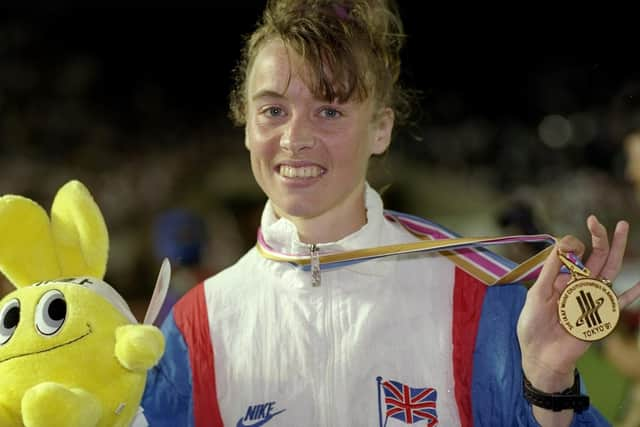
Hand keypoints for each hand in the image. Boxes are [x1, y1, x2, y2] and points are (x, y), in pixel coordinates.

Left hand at [517, 215, 639, 391]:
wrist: (540, 355)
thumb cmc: (533, 326)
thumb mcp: (536, 295)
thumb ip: (549, 272)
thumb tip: (561, 246)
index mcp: (563, 279)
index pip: (574, 254)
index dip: (572, 244)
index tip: (567, 245)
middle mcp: (580, 286)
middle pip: (596, 257)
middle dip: (599, 237)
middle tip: (596, 220)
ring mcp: (592, 299)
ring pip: (608, 270)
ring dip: (616, 250)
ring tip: (622, 228)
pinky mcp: (600, 316)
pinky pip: (619, 303)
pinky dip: (632, 293)